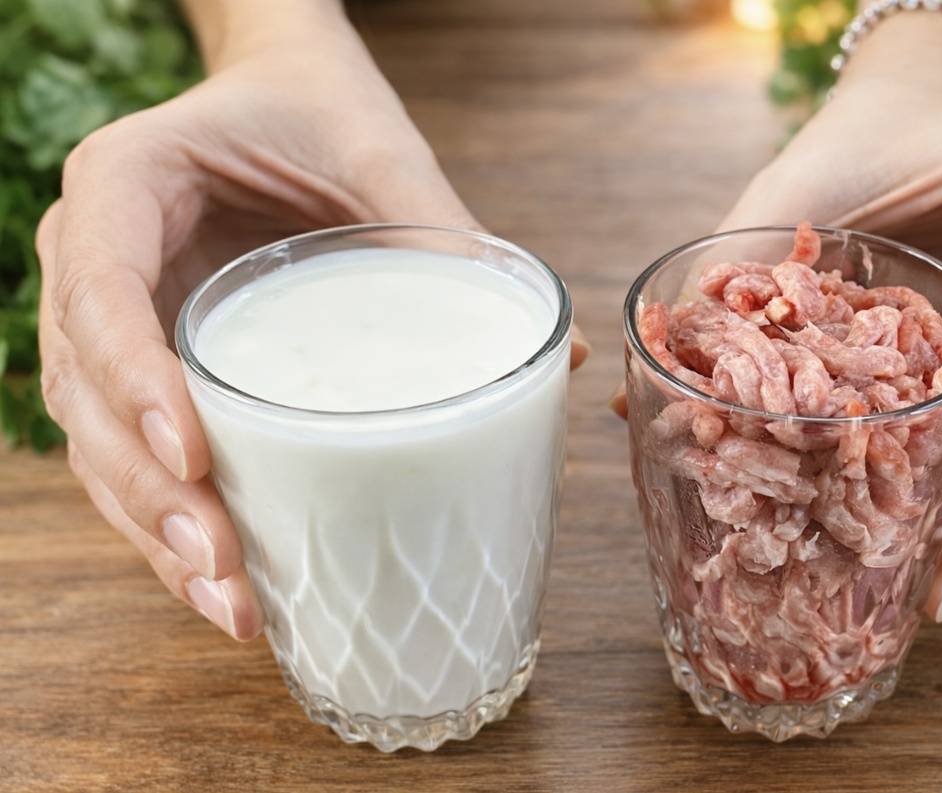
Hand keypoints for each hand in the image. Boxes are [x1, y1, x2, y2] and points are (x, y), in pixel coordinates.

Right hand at [36, 9, 496, 639]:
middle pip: (85, 394)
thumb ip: (449, 237)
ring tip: (235, 605)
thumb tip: (566, 358)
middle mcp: (96, 257)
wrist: (281, 92)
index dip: (132, 379)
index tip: (196, 454)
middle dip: (151, 494)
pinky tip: (233, 580)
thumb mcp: (379, 153)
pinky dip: (177, 518)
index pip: (102, 291)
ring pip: (100, 442)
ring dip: (157, 534)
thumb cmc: (318, 108)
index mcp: (126, 185)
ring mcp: (114, 318)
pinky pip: (141, 450)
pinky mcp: (151, 365)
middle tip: (226, 568)